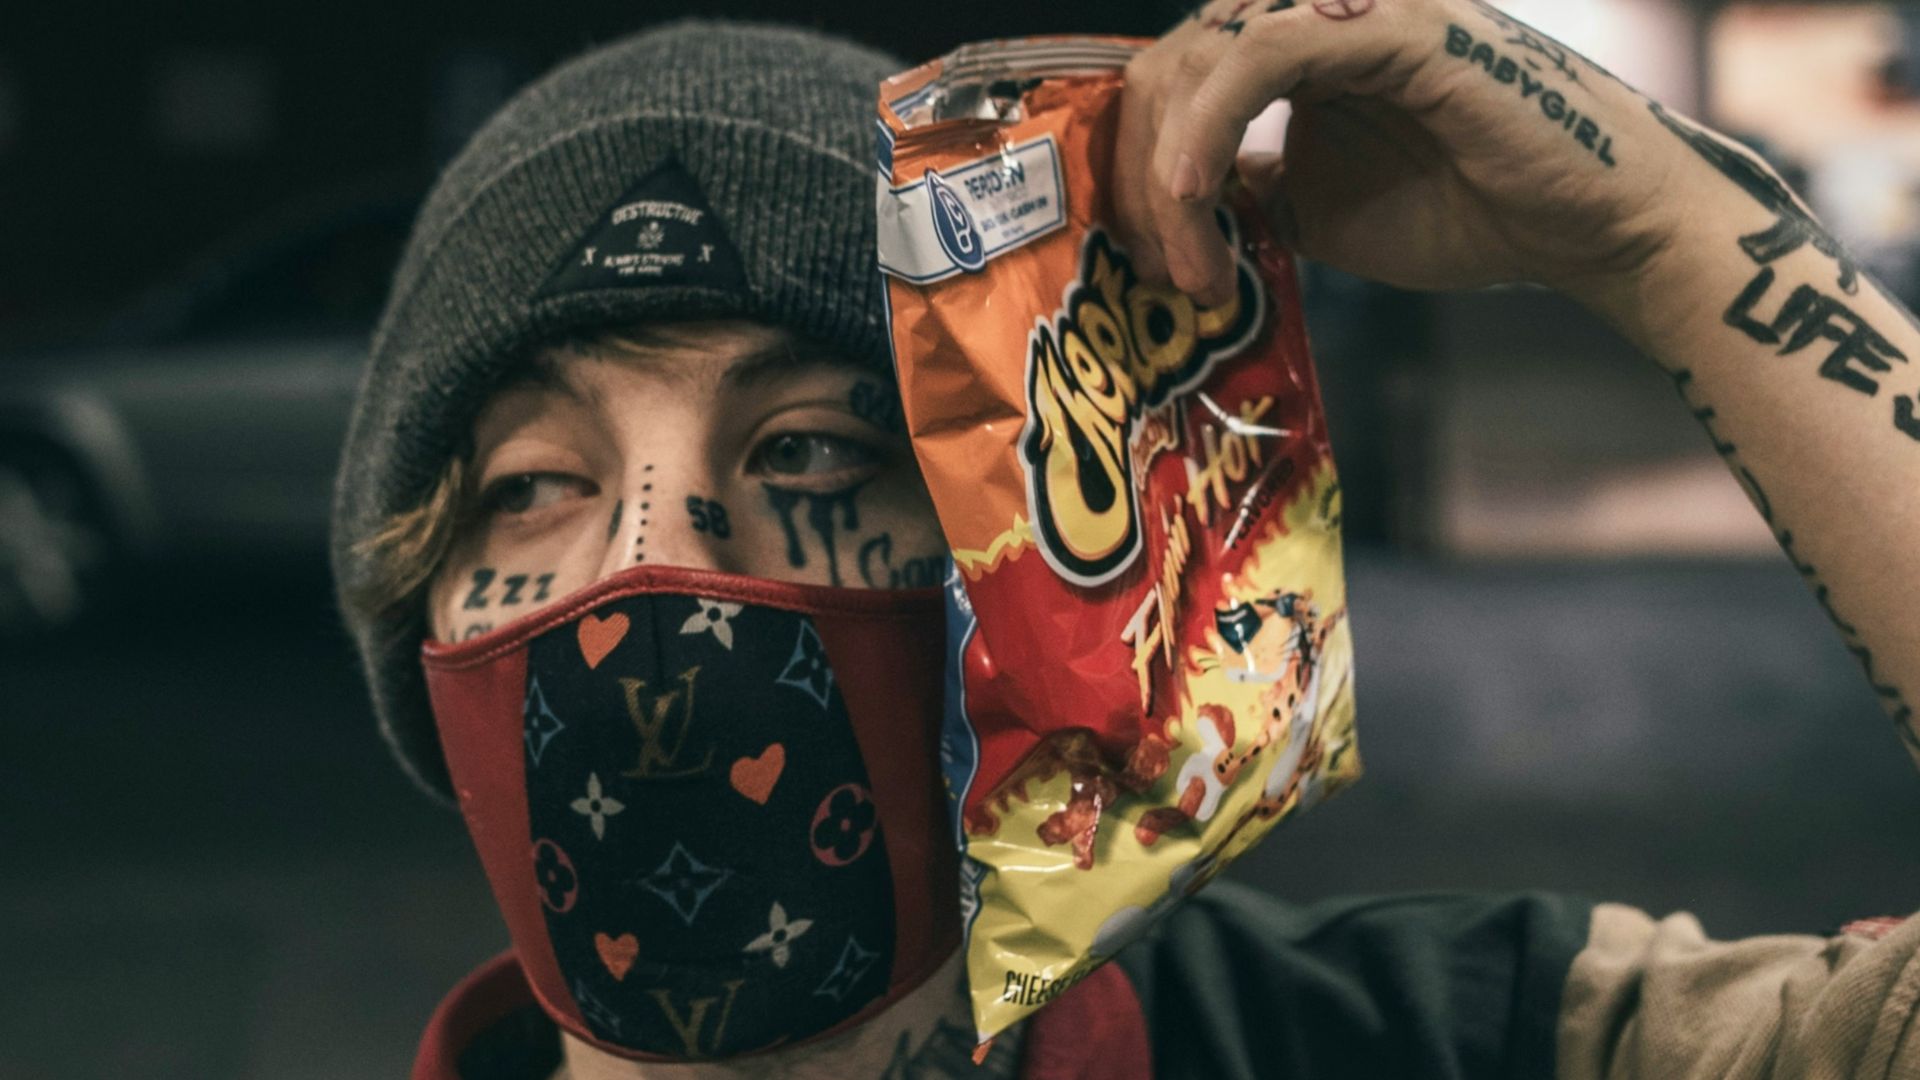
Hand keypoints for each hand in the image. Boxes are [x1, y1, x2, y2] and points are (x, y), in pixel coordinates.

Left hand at [1114, 0, 1686, 304]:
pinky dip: (1209, 126)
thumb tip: (1170, 212)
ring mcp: (1349, 7)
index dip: (1137, 170)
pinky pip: (1260, 53)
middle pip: (1169, 67)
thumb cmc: (1471, 212)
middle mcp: (1312, 11)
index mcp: (1294, 47)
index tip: (1148, 262)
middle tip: (1164, 274)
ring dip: (1172, 171)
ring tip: (1194, 266)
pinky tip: (1193, 195)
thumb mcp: (1318, 210)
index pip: (1173, 82)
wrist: (1585, 225)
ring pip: (1202, 58)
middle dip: (1140, 180)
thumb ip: (1245, 193)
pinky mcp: (1387, 23)